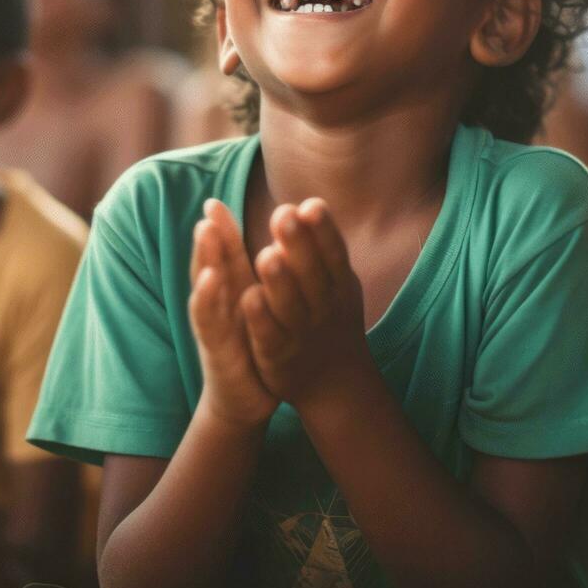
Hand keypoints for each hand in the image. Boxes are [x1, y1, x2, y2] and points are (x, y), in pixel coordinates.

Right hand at [188, 199, 278, 426]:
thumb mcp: (256, 308)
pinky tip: (211, 279)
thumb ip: (256, 276)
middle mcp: (218, 304)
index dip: (223, 229)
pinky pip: (210, 321)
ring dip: (205, 258)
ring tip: (206, 232)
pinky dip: (208, 298)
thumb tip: (269, 240)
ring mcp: (213, 326)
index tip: (217, 201)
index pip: (227, 255)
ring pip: (206, 287)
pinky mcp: (215, 350)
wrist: (247, 399)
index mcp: (233, 292)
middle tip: (211, 208)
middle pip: (212, 264)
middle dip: (212, 236)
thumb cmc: (253, 347)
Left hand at [241, 198, 374, 411]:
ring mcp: (302, 333)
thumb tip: (305, 205)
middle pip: (313, 275)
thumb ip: (320, 249)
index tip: (310, 205)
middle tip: (283, 215)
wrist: (336, 382)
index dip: (324, 230)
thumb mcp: (336, 283)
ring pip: (291, 305)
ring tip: (265, 254)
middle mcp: (324, 307)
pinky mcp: (279, 357)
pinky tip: (248, 297)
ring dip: (279, 281)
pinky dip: (261, 318)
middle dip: (299, 245)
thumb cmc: (331, 317)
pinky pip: (270, 335)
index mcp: (340, 284)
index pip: (334, 253)